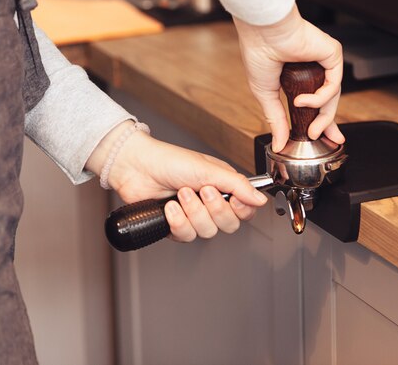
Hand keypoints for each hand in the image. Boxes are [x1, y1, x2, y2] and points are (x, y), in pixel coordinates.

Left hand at [86, 122, 267, 240]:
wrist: (136, 167)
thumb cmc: (170, 160)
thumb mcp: (209, 170)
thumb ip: (238, 186)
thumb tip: (260, 199)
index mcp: (224, 187)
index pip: (246, 211)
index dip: (242, 209)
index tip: (233, 198)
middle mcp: (211, 203)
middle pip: (229, 225)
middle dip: (214, 210)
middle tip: (203, 191)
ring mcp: (193, 216)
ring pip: (207, 232)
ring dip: (193, 212)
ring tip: (181, 194)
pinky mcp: (176, 226)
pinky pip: (186, 236)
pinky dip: (177, 221)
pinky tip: (170, 207)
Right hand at [233, 5, 345, 151]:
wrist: (262, 31)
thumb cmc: (259, 53)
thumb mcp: (266, 95)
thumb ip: (276, 120)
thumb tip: (279, 144)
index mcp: (299, 76)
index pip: (315, 103)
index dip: (318, 122)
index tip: (318, 138)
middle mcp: (314, 68)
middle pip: (328, 101)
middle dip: (328, 123)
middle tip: (323, 139)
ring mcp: (324, 61)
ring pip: (333, 96)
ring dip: (323, 117)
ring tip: (310, 129)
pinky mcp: (332, 54)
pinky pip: (333, 84)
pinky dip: (319, 98)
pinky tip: (302, 100)